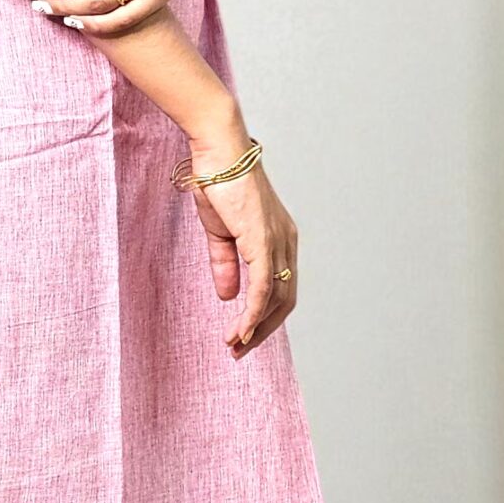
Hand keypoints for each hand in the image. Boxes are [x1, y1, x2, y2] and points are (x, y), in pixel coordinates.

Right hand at [182, 134, 299, 358]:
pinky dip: (252, 314)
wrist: (217, 152)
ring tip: (234, 345)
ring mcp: (277, 241)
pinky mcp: (262, 240)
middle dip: (263, 330)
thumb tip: (227, 296)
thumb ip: (225, 264)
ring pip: (276, 299)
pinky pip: (263, 288)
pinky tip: (239, 330)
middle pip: (285, 300)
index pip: (281, 288)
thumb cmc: (219, 183)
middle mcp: (286, 241)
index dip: (263, 317)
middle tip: (239, 350)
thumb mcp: (220, 232)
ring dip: (255, 328)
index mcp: (279, 238)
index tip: (241, 336)